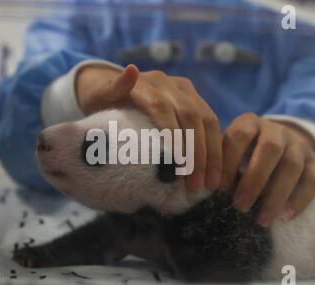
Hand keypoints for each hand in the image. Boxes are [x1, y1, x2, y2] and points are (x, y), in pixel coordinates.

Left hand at [76, 64, 222, 191]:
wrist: (112, 87)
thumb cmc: (101, 100)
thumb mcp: (99, 95)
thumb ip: (114, 87)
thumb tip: (131, 70)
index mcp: (146, 83)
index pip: (163, 108)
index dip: (173, 136)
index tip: (177, 166)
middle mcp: (169, 83)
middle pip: (189, 115)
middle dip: (195, 152)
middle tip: (195, 185)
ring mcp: (184, 90)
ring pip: (206, 119)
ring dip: (210, 153)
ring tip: (209, 183)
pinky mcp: (195, 98)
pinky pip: (211, 122)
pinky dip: (215, 147)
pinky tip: (214, 170)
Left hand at [220, 113, 314, 226]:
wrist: (279, 143)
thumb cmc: (243, 152)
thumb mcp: (228, 150)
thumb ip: (217, 163)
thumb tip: (199, 186)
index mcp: (249, 123)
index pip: (239, 137)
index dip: (229, 162)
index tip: (218, 188)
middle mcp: (276, 130)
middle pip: (269, 150)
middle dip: (254, 181)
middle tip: (240, 207)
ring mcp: (298, 144)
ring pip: (292, 166)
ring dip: (276, 196)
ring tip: (262, 220)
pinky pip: (313, 180)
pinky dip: (300, 200)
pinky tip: (285, 217)